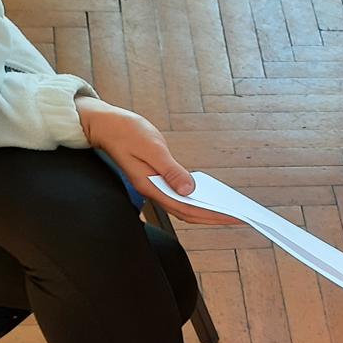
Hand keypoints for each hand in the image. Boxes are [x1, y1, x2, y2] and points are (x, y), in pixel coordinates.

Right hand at [75, 98, 238, 225]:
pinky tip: (211, 197)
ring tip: (228, 210)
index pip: (187, 209)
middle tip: (238, 217)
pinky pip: (180, 195)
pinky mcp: (157, 180)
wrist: (104, 124)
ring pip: (184, 206)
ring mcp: (155, 187)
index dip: (212, 215)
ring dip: (206, 210)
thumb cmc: (125, 131)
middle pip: (188, 213)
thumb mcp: (151, 147)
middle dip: (214, 217)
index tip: (231, 217)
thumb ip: (170, 170)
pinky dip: (196, 198)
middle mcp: (154, 191)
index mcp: (151, 187)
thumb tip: (189, 189)